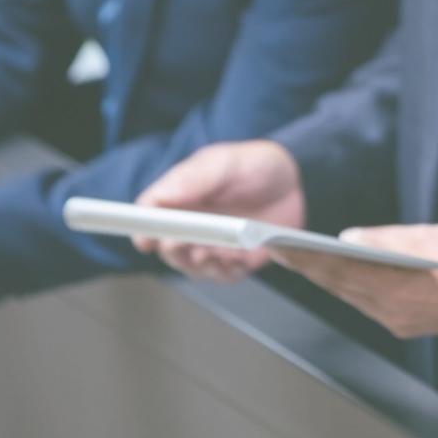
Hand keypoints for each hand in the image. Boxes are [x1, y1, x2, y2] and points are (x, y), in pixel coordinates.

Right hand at [133, 140, 305, 280]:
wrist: (295, 177)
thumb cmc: (253, 165)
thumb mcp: (222, 163)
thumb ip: (192, 179)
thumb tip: (159, 199)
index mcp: (180, 198)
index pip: (149, 218)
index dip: (143, 230)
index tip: (144, 240)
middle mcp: (192, 224)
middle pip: (168, 248)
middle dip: (173, 250)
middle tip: (182, 243)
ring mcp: (214, 244)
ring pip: (193, 267)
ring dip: (199, 264)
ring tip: (211, 253)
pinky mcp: (237, 259)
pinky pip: (225, 275)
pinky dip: (227, 272)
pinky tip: (237, 259)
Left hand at [272, 224, 437, 337]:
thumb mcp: (425, 236)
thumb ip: (383, 239)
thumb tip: (346, 238)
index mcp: (393, 283)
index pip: (336, 269)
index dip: (304, 258)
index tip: (278, 246)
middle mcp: (389, 309)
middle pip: (338, 286)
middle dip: (309, 268)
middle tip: (280, 250)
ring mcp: (396, 321)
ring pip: (350, 298)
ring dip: (327, 280)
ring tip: (303, 261)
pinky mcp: (404, 326)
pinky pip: (369, 307)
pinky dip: (353, 290)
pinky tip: (342, 277)